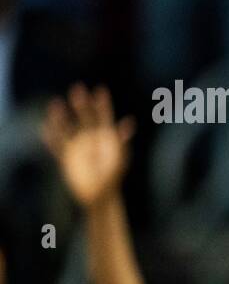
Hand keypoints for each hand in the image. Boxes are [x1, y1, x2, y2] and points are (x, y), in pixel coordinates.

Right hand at [43, 84, 133, 208]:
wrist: (101, 194)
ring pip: (67, 128)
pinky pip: (56, 147)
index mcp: (105, 137)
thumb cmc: (113, 175)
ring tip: (55, 104)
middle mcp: (90, 138)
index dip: (103, 104)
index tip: (100, 90)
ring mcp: (77, 147)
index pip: (104, 116)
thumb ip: (121, 140)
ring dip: (61, 117)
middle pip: (85, 117)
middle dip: (81, 103)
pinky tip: (44, 130)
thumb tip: (129, 122)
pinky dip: (50, 139)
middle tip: (78, 88)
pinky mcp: (66, 159)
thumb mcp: (120, 158)